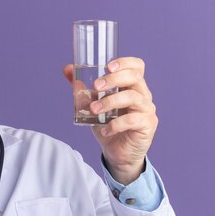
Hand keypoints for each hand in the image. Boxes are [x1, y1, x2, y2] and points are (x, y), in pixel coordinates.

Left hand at [63, 57, 157, 184]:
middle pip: (134, 78)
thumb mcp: (93, 105)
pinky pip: (132, 120)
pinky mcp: (147, 125)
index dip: (125, 62)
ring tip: (94, 110)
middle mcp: (143, 95)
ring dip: (110, 101)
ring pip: (132, 97)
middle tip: (95, 86)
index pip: (137, 66)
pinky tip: (104, 131)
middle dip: (113, 79)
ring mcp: (147, 110)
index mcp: (131, 87)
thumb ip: (82, 89)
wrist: (118, 153)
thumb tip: (67, 69)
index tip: (107, 66)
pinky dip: (115, 124)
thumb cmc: (108, 126)